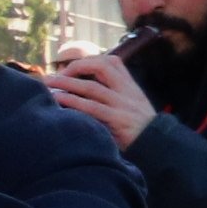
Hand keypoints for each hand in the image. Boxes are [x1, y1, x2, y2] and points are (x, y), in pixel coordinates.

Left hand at [41, 46, 155, 151]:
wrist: (160, 146)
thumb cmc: (139, 129)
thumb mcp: (130, 106)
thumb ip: (113, 96)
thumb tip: (81, 89)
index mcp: (130, 87)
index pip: (111, 62)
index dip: (89, 61)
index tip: (69, 68)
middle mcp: (127, 92)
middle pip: (102, 67)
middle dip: (75, 67)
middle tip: (54, 76)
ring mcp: (123, 105)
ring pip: (92, 88)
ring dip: (66, 84)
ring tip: (47, 84)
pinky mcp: (118, 120)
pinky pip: (92, 107)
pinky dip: (72, 102)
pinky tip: (57, 100)